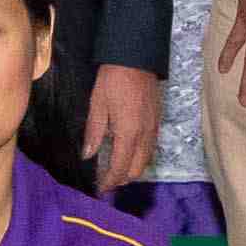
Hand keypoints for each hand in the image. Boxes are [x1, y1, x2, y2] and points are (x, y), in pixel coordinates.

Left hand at [82, 66, 168, 192]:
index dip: (110, 181)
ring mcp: (154, 128)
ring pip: (146, 160)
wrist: (136, 58)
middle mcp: (145, 135)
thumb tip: (88, 156)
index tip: (100, 188)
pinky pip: (151, 148)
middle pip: (137, 170)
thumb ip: (94, 132)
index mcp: (128, 133)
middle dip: (122, 179)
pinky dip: (140, 157)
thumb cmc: (112, 80)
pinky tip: (128, 153)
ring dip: (132, 170)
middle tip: (106, 181)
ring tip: (116, 170)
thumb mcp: (97, 105)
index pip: (120, 167)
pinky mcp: (157, 121)